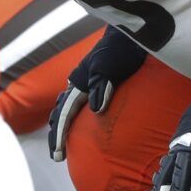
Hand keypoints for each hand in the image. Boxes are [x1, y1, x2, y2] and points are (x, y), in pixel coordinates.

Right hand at [48, 27, 147, 161]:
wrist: (132, 33)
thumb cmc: (121, 49)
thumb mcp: (109, 66)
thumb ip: (101, 86)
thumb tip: (95, 109)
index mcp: (79, 83)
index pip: (64, 114)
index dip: (59, 135)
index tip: (58, 155)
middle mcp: (79, 84)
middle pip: (61, 113)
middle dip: (57, 134)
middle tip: (57, 156)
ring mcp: (87, 83)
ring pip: (68, 108)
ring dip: (63, 125)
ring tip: (62, 142)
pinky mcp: (99, 82)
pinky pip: (81, 103)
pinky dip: (75, 116)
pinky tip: (83, 123)